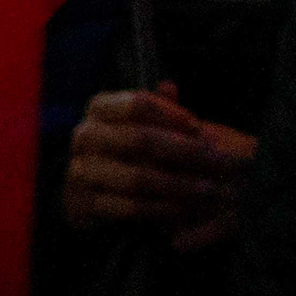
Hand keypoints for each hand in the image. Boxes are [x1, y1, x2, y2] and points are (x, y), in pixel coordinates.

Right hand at [61, 84, 253, 241]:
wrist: (92, 186)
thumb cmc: (127, 144)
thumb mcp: (142, 120)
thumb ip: (158, 105)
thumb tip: (169, 87)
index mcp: (99, 107)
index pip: (138, 103)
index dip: (172, 114)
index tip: (199, 126)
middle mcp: (84, 136)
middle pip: (139, 139)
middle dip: (183, 150)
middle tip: (215, 159)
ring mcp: (80, 171)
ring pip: (137, 177)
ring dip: (177, 184)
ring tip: (206, 188)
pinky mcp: (83, 204)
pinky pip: (128, 208)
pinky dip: (160, 209)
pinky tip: (184, 208)